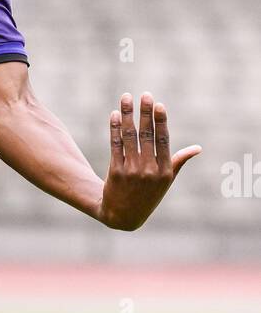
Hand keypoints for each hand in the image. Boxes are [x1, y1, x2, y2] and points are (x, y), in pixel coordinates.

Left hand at [97, 93, 200, 230]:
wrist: (123, 217)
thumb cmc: (148, 196)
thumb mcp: (166, 182)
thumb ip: (179, 162)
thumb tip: (198, 149)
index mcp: (164, 171)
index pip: (163, 141)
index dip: (160, 122)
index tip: (158, 104)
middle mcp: (149, 171)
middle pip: (147, 136)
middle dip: (145, 113)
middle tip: (144, 95)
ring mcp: (132, 172)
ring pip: (130, 138)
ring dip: (128, 115)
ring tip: (126, 98)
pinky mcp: (116, 173)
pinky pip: (116, 146)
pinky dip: (115, 129)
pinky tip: (115, 115)